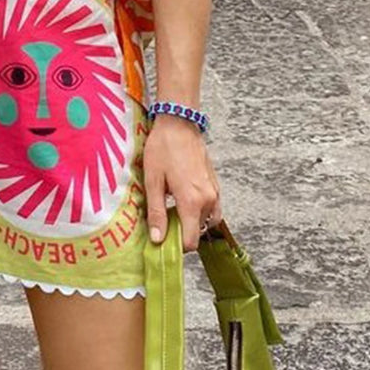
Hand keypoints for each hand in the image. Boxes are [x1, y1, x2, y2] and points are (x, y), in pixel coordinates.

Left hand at [143, 115, 221, 251]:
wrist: (180, 124)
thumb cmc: (163, 149)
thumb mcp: (153, 181)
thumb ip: (156, 213)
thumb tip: (157, 240)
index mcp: (192, 202)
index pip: (190, 241)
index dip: (176, 246)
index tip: (162, 240)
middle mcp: (208, 200)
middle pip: (198, 232)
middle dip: (181, 232)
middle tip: (163, 220)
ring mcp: (215, 192)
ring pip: (206, 222)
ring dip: (191, 222)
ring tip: (172, 209)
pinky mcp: (216, 185)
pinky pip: (212, 209)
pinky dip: (199, 211)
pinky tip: (183, 200)